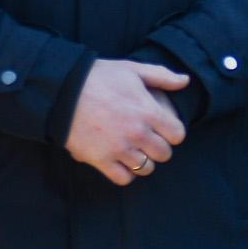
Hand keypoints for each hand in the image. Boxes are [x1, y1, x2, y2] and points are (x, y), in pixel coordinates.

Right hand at [65, 59, 188, 185]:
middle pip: (164, 154)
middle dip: (159, 148)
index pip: (177, 135)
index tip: (163, 129)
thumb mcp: (133, 70)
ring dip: (143, 161)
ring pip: (146, 168)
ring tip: (135, 152)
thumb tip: (185, 81)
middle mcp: (138, 133)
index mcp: (150, 112)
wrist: (62, 92)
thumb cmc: (100, 77)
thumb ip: (162, 76)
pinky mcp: (100, 160)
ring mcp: (119, 148)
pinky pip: (123, 178)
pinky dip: (125, 173)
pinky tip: (121, 162)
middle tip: (149, 141)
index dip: (173, 133)